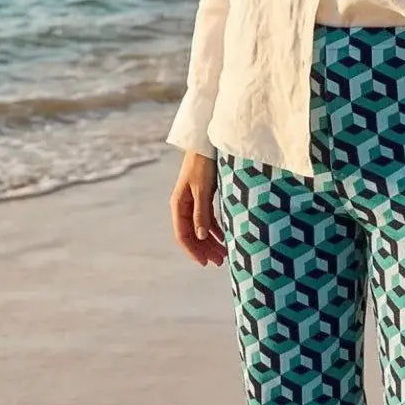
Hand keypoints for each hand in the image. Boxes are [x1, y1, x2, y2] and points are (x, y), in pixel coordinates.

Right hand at [170, 151, 226, 266]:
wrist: (207, 141)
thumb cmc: (203, 163)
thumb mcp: (203, 189)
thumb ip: (201, 212)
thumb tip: (199, 236)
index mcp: (179, 205)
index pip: (183, 235)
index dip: (193, 250)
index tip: (206, 263)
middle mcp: (184, 205)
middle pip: (192, 234)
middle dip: (205, 249)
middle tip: (220, 262)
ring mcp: (194, 201)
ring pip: (200, 228)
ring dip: (211, 242)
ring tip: (224, 255)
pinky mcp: (204, 196)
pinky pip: (208, 219)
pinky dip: (216, 229)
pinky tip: (225, 237)